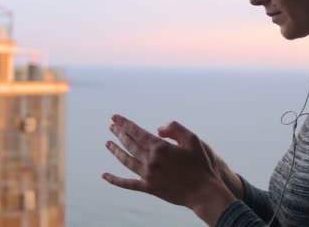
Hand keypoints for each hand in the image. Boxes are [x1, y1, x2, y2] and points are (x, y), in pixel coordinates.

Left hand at [103, 114, 234, 222]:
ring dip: (116, 151)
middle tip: (112, 125)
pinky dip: (115, 180)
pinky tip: (105, 175)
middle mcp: (151, 160)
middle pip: (130, 144)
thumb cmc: (201, 165)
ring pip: (126, 160)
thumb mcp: (194, 140)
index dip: (125, 124)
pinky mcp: (149, 188)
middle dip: (119, 133)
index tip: (115, 117)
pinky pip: (128, 184)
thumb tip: (158, 128)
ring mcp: (148, 175)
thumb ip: (176, 129)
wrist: (203, 192)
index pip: (137, 132)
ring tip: (108, 143)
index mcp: (160, 147)